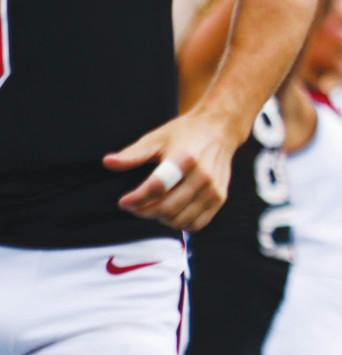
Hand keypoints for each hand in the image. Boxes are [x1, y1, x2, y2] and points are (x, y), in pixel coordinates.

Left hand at [104, 109, 237, 230]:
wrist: (218, 130)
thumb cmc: (184, 134)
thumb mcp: (156, 139)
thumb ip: (132, 154)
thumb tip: (108, 162)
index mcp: (185, 158)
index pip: (157, 187)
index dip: (137, 199)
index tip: (124, 201)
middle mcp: (202, 175)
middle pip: (167, 207)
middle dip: (144, 211)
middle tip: (134, 206)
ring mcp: (213, 189)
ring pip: (180, 219)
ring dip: (160, 219)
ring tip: (153, 207)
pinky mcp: (220, 198)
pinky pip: (196, 224)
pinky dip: (180, 224)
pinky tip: (172, 213)